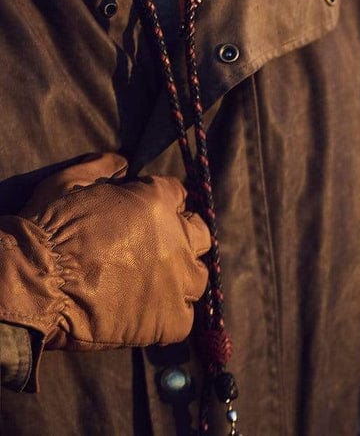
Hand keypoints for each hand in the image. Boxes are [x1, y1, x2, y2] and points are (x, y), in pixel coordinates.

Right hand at [0, 154, 210, 350]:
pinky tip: (150, 315)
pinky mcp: (168, 319)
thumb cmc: (48, 230)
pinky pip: (185, 320)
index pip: (178, 194)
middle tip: (158, 248)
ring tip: (157, 284)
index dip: (163, 203)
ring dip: (181, 278)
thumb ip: (101, 167)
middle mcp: (176, 238)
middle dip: (183, 236)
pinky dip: (170, 317)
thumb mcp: (69, 181)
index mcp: (157, 201)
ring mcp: (176, 280)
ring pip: (197, 277)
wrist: (35, 284)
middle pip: (200, 233)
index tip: (149, 214)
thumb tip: (121, 162)